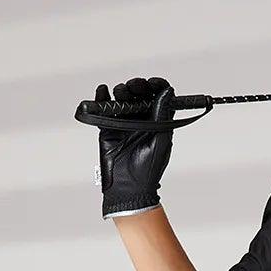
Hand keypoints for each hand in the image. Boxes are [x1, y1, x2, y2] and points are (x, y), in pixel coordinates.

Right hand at [94, 75, 175, 218]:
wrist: (128, 186)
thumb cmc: (149, 169)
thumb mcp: (160, 140)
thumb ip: (162, 114)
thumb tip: (168, 92)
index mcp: (158, 121)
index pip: (158, 96)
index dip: (156, 86)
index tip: (152, 84)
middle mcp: (142, 119)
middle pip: (139, 93)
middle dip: (137, 86)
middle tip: (134, 87)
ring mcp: (124, 121)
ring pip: (122, 98)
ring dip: (121, 91)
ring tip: (121, 94)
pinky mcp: (108, 126)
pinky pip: (104, 108)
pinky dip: (102, 98)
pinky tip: (103, 91)